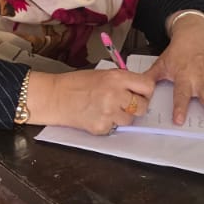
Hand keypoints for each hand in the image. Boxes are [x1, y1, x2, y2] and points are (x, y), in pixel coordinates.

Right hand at [27, 68, 156, 135]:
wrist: (55, 97)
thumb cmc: (76, 84)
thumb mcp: (103, 74)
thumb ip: (123, 81)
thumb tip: (140, 89)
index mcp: (117, 78)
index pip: (148, 86)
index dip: (146, 92)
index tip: (141, 93)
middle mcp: (115, 94)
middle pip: (142, 106)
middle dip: (136, 106)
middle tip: (124, 104)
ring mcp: (108, 112)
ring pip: (129, 120)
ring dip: (121, 117)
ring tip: (106, 109)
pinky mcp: (101, 127)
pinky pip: (114, 128)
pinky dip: (108, 124)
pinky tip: (96, 115)